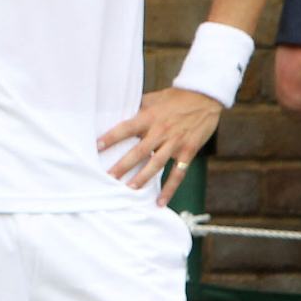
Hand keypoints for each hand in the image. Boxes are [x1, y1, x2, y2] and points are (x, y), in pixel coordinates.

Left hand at [100, 87, 222, 205]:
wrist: (204, 98)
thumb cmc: (173, 99)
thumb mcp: (152, 99)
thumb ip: (135, 109)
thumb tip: (112, 114)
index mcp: (149, 118)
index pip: (126, 128)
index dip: (111, 137)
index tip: (96, 147)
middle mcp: (161, 131)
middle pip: (139, 151)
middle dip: (123, 165)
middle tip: (108, 178)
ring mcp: (175, 143)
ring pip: (156, 164)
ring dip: (142, 178)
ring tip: (128, 189)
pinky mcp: (188, 151)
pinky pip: (178, 173)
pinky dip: (169, 189)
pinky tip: (160, 202)